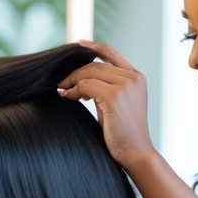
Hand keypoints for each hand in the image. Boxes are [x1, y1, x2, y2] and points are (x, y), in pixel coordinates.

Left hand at [57, 40, 155, 168]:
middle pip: (95, 64)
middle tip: (61, 84)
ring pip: (89, 73)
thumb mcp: (117, 104)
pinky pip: (86, 85)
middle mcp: (133, 77)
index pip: (111, 53)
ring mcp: (125, 85)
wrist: (136, 153)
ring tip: (63, 91)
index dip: (93, 47)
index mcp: (136, 77)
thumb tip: (81, 78)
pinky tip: (67, 97)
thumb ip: (106, 87)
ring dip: (72, 81)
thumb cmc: (123, 132)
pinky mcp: (114, 96)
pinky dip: (73, 90)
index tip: (77, 45)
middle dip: (75, 72)